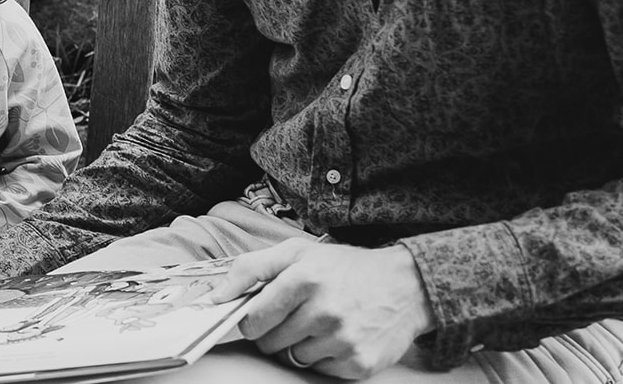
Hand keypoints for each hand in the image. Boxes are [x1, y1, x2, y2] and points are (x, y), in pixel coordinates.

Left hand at [203, 241, 434, 379]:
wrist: (406, 286)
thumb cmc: (346, 268)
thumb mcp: (297, 252)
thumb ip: (250, 268)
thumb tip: (216, 295)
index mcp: (304, 279)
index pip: (253, 318)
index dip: (252, 319)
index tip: (260, 315)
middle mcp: (324, 310)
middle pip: (270, 342)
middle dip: (274, 331)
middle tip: (295, 315)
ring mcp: (342, 340)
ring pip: (293, 358)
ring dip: (299, 345)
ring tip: (319, 323)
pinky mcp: (359, 363)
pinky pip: (320, 371)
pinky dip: (323, 358)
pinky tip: (337, 337)